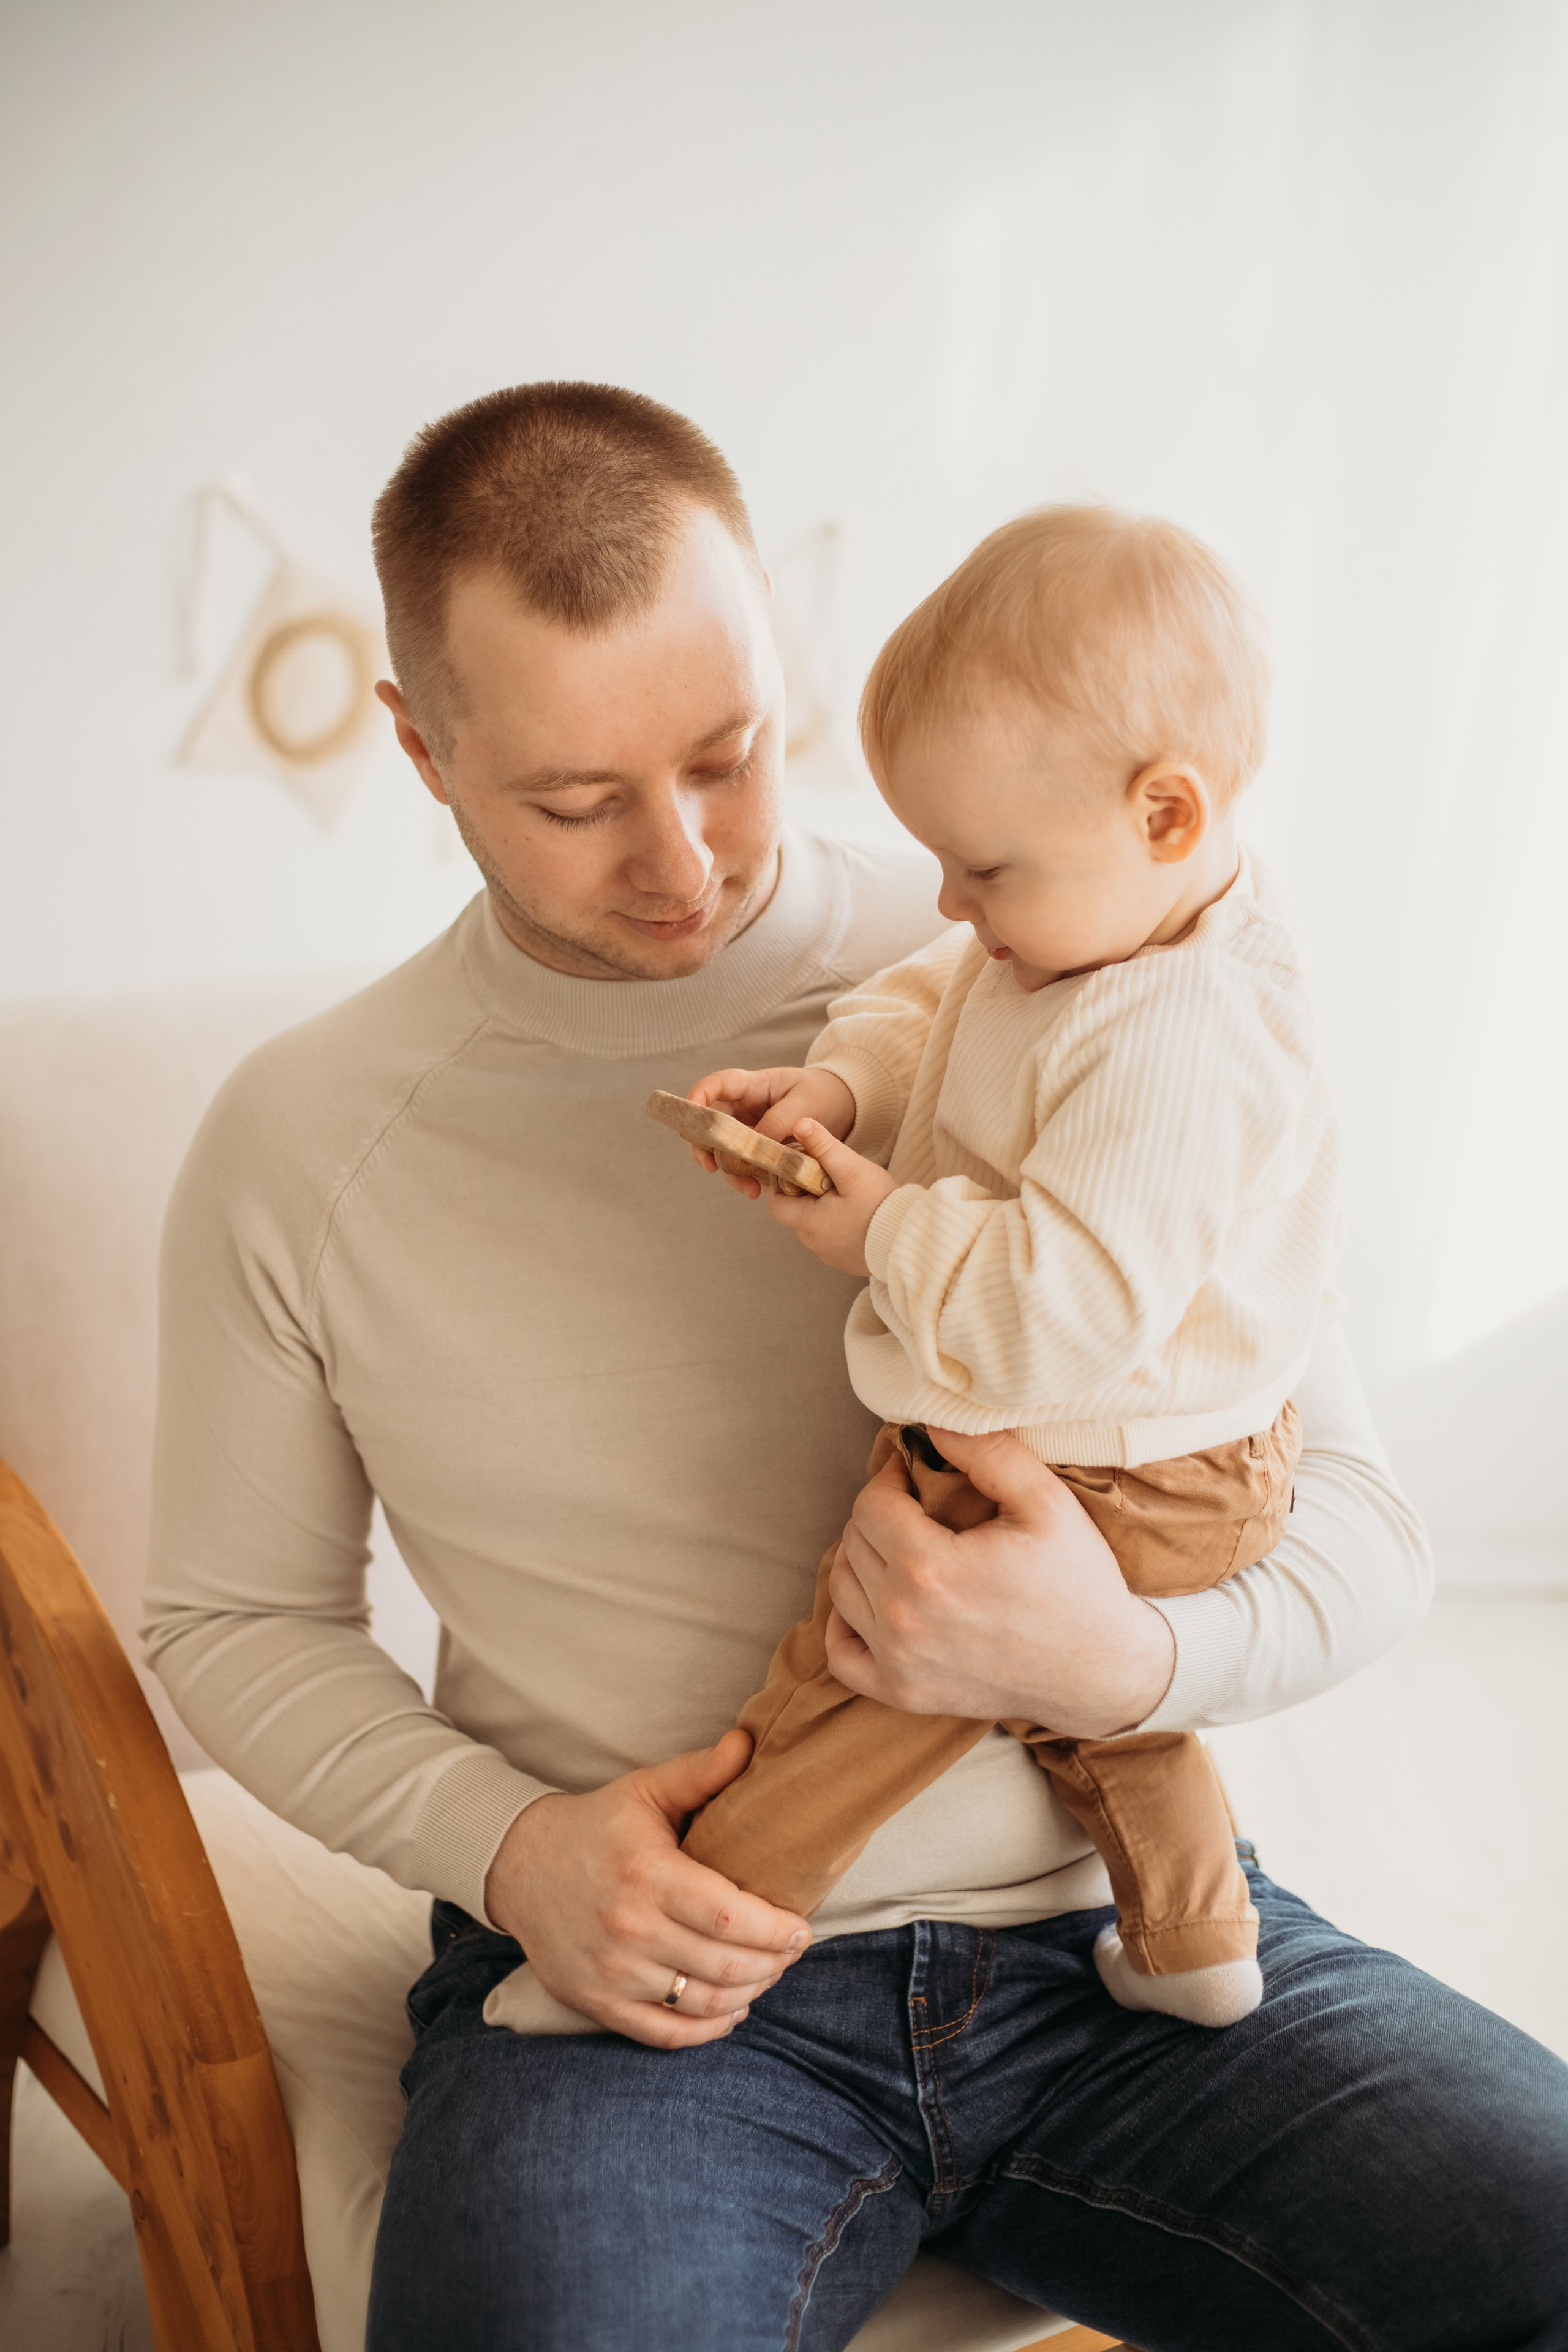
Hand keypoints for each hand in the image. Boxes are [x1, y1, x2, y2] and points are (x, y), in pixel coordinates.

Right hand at [481, 1731, 809, 2048]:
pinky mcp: (597, 2003)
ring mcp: (612, 1973)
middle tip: (792, 1951)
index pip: (729, 1918)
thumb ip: (700, 1773)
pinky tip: (731, 2011)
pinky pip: (666, 2033)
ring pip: (701, 2002)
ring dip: (748, 1994)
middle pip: (724, 1965)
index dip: (775, 1930)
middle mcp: (629, 1929)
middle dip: (772, 1962)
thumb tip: (749, 1744)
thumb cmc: (596, 1826)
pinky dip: (708, 2030)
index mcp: (647, 1874)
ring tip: (768, 1973)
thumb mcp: (645, 1789)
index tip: (802, 1927)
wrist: (520, 1867)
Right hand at [686, 1067, 855, 1197]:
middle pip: (708, 1123)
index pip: (717, 1085)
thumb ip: (779, 1120)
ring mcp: (746, 1129)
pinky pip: (739, 1165)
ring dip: (727, 1170)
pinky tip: (756, 1190)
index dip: (698, 1096)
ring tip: (748, 1188)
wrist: (840, 1107)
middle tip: (710, 1166)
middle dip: (703, 1146)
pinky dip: (743, 1178)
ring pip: (720, 1150)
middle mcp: (742, 1108)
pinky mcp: (754, 1150)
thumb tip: (755, 1144)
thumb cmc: (821, 1094)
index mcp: (752, 1085)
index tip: (691, 1113)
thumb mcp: (806, 1103)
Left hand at [763, 1121, 899, 1273]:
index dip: (785, 1184)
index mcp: (808, 1223)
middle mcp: (814, 1243)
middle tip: (834, 1180)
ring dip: (827, 1209)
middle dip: (810, 1193)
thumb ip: (824, 1147)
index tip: (804, 1170)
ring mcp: (831, 1255)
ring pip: (817, 1225)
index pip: (776, 1203)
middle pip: (798, 1213)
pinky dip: (842, 1225)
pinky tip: (862, 1214)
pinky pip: (834, 1239)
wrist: (913, 1242)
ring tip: (853, 1196)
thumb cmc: (882, 1207)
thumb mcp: (852, 1170)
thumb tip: (800, 1124)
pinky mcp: (847, 1261)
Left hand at [824, 1428, 1176, 1736]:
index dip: (891, 1478)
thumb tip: (930, 1422)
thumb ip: (986, 1452)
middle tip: (916, 1505)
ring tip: (901, 1544)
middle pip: (854, 1542)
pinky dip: (845, 1625)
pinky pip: (840, 1655)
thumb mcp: (1046, 1502)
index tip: (916, 1474)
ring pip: (841, 1590)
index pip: (870, 1504)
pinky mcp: (904, 1694)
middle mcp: (903, 1620)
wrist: (1101, 1671)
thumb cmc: (1078, 1583)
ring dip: (862, 1558)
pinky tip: (876, 1601)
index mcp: (930, 1569)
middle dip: (880, 1513)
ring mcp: (899, 1664)